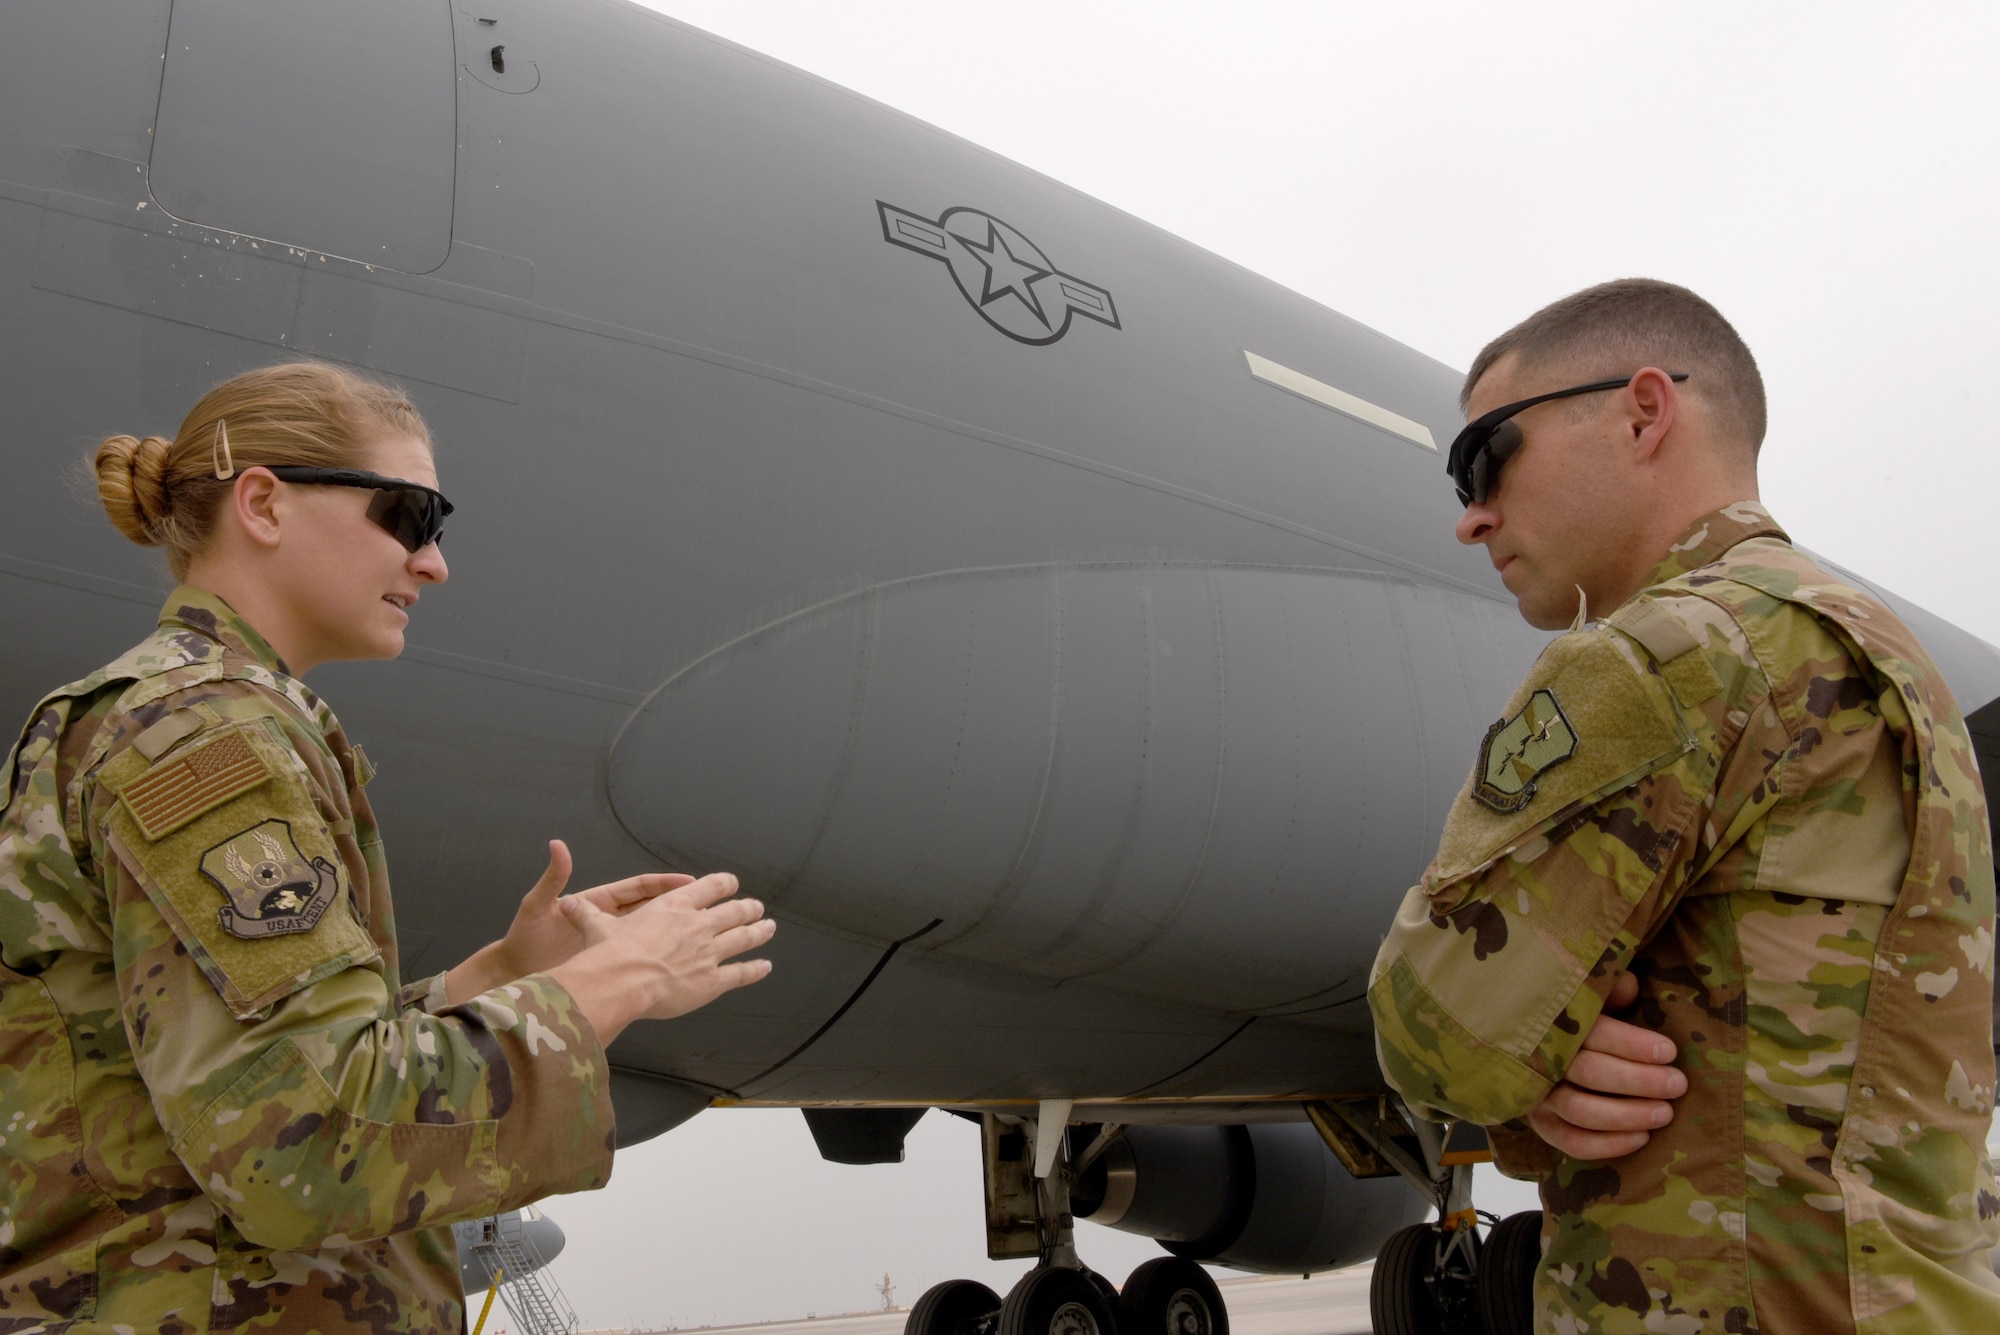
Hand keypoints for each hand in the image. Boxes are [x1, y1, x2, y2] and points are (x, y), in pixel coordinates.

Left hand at [445, 841, 694, 1002]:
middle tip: (708, 901)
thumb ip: (552, 879)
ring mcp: (608, 943)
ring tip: (703, 930)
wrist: (514, 973)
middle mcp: (607, 921)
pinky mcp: (607, 964)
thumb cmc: (523, 940)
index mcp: (596, 903)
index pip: (637, 888)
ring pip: (649, 934)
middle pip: (651, 909)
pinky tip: (679, 964)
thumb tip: (558, 845)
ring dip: (673, 931)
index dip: (663, 884)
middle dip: (679, 904)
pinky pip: (639, 959)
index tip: (688, 881)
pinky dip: (658, 959)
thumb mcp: (537, 906)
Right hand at [547, 871, 775, 1044]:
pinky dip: (756, 970)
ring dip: (759, 932)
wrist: (621, 980)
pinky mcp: (712, 980)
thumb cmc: (610, 953)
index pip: (708, 887)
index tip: (731, 884)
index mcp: (674, 906)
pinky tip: (765, 967)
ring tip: (769, 928)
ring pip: (743, 938)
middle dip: (747, 908)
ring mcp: (708, 952)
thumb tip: (566, 904)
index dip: (723, 884)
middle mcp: (697, 925)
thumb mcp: (597, 927)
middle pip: (733, 911)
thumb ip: (586, 914)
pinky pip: (741, 973)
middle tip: (757, 908)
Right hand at [1526, 972, 1687, 1159]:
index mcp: (1557, 1025)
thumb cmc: (1582, 1022)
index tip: (1669, 1051)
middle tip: (1677, 1085)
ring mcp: (1539, 1097)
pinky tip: (1641, 1139)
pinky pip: (1572, 1143)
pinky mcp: (1543, 1126)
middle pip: (1591, 1073)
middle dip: (1640, 1081)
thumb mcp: (1594, 1000)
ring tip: (1665, 1114)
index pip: (1595, 1034)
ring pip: (1581, 1111)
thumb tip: (1630, 986)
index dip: (1632, 1044)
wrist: (1541, 1050)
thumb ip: (1611, 991)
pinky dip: (1607, 1145)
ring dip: (1627, 1115)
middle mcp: (1544, 1062)